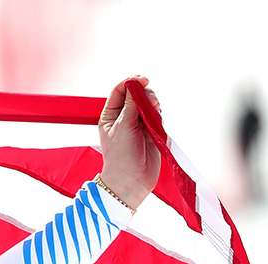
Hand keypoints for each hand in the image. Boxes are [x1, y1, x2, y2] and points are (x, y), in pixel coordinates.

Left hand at [98, 76, 161, 210]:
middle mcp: (123, 118)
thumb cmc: (121, 156)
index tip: (142, 80)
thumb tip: (134, 85)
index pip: (119, 91)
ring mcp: (137, 124)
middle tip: (150, 98)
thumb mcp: (123, 126)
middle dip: (144, 92)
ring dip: (152, 102)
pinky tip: (158, 115)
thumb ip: (131, 105)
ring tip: (155, 107)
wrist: (131, 179)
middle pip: (135, 95)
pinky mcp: (150, 131)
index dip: (130, 83)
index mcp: (109, 116)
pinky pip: (156, 114)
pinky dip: (158, 112)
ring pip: (148, 104)